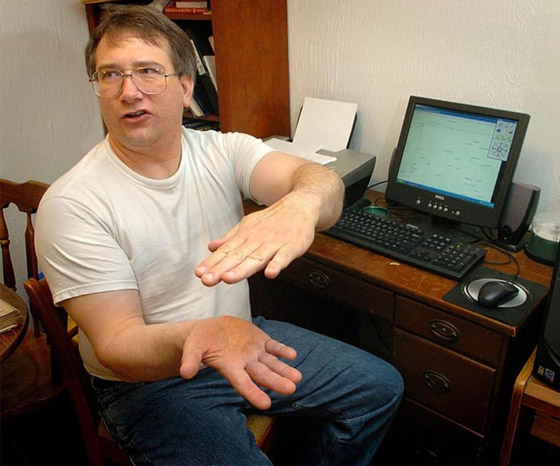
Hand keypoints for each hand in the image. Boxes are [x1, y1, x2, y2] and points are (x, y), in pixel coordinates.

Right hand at [179, 316, 301, 409]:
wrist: (209, 330)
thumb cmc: (199, 342)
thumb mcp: (193, 348)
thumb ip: (191, 360)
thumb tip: (184, 373)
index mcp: (230, 367)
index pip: (243, 383)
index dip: (253, 393)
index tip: (266, 405)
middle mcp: (245, 363)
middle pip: (262, 375)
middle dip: (276, 382)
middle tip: (291, 389)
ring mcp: (254, 352)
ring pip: (272, 363)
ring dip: (284, 369)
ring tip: (298, 377)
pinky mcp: (259, 340)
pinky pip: (273, 346)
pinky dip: (282, 350)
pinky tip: (292, 355)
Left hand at [194, 194, 316, 285]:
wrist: (299, 205)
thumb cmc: (273, 220)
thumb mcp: (249, 225)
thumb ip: (231, 238)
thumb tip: (211, 247)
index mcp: (245, 237)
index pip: (226, 252)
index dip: (212, 263)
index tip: (199, 273)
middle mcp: (257, 240)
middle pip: (237, 257)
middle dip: (221, 269)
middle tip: (207, 280)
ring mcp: (274, 244)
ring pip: (257, 258)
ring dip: (243, 269)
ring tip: (229, 279)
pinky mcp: (292, 246)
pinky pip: (284, 257)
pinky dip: (277, 264)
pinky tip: (270, 274)